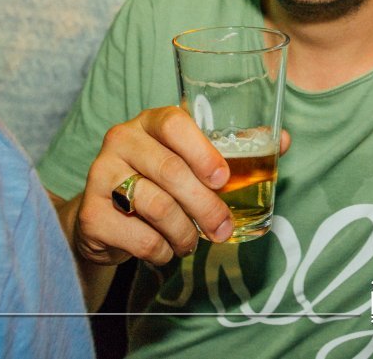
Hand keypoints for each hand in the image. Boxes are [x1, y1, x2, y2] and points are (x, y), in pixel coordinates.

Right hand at [69, 106, 291, 266]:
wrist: (104, 215)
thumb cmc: (160, 181)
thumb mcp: (192, 160)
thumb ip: (235, 149)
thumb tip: (282, 140)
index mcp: (150, 121)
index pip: (174, 123)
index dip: (202, 150)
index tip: (223, 178)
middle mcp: (121, 140)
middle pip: (170, 171)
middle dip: (205, 205)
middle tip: (222, 228)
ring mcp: (99, 175)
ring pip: (156, 207)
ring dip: (184, 233)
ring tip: (191, 242)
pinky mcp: (90, 213)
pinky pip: (138, 236)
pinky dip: (161, 250)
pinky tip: (164, 249)